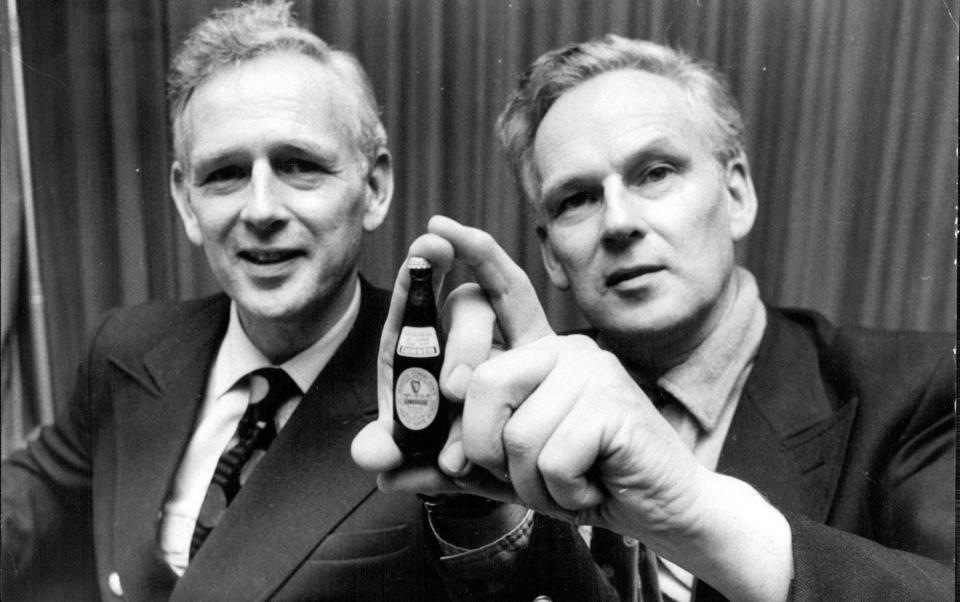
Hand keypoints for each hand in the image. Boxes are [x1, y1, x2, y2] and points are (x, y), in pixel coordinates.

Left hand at [351, 216, 791, 600]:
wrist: (657, 510)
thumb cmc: (578, 481)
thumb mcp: (499, 472)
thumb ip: (436, 461)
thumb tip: (370, 459)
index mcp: (534, 355)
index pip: (502, 293)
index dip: (471, 257)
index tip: (436, 227)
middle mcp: (562, 349)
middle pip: (483, 376)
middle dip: (473, 441)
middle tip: (488, 470)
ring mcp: (591, 369)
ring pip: (513, 433)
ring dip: (526, 482)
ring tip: (562, 483)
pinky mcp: (614, 403)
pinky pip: (549, 457)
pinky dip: (559, 493)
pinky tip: (588, 488)